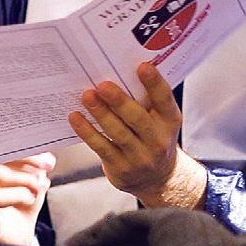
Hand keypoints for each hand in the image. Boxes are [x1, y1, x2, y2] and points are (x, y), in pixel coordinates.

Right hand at [0, 147, 53, 245]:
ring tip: (38, 187)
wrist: (17, 235)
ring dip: (25, 179)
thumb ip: (37, 161)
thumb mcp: (32, 175)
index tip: (41, 145)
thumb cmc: (21, 200)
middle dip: (25, 157)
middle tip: (47, 165)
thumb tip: (48, 156)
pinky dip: (18, 195)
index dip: (18, 139)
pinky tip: (28, 199)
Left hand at [68, 61, 207, 209]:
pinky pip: (101, 147)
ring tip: (87, 96)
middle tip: (103, 85)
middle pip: (138, 119)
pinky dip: (87, 132)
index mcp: (170, 121)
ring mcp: (140, 158)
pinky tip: (76, 117)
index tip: (142, 66)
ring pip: (117, 133)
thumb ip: (147, 100)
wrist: (156, 179)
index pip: (164, 100)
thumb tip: (118, 70)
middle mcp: (158, 141)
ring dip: (100, 113)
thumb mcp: (160, 119)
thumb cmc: (153, 136)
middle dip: (119, 101)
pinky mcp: (120, 168)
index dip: (155, 83)